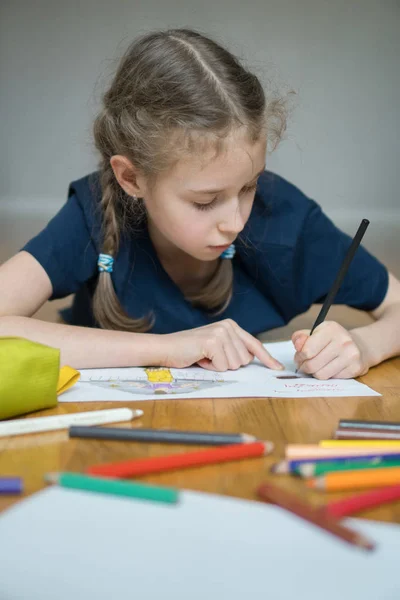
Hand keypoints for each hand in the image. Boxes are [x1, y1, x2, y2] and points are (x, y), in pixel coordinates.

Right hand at [160, 319, 284, 370]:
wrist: (166, 348)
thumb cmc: (190, 351)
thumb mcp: (216, 348)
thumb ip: (234, 350)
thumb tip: (252, 360)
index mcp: (231, 326)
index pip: (254, 345)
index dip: (266, 358)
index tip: (277, 368)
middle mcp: (228, 326)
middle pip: (245, 360)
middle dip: (227, 364)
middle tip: (209, 357)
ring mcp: (221, 333)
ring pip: (234, 365)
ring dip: (218, 367)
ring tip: (204, 357)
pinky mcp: (213, 342)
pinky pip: (223, 367)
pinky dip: (211, 368)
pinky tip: (200, 358)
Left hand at [292, 321, 370, 379]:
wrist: (360, 345)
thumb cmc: (332, 339)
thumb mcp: (316, 332)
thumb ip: (301, 337)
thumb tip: (297, 345)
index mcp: (331, 329)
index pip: (307, 351)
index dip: (299, 357)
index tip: (299, 357)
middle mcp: (343, 341)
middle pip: (312, 365)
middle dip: (304, 367)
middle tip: (303, 365)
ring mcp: (351, 355)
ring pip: (321, 375)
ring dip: (314, 373)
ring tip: (316, 367)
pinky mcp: (356, 368)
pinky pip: (332, 379)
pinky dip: (327, 375)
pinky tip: (329, 368)